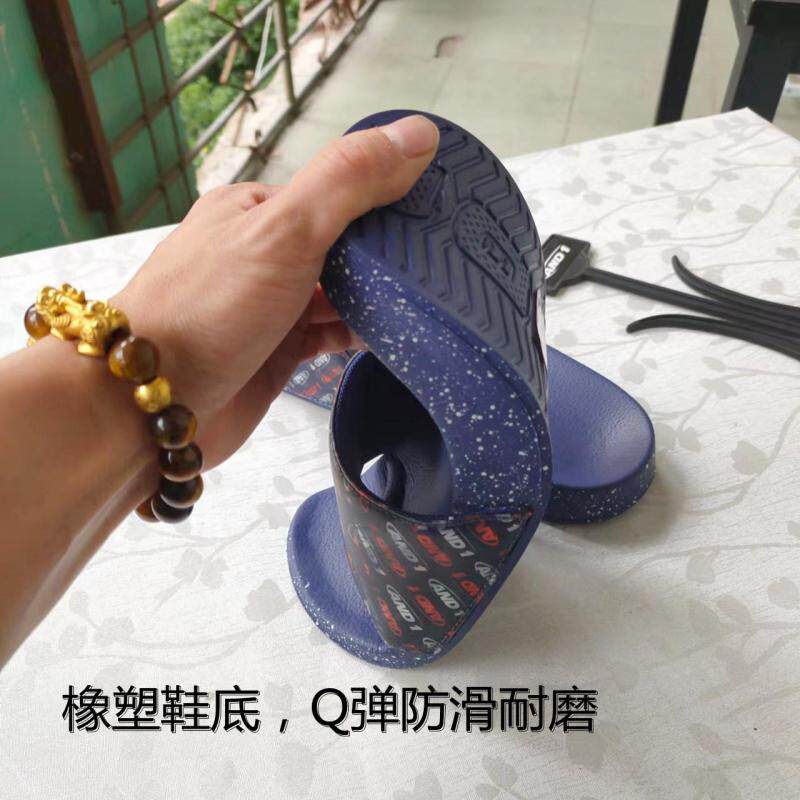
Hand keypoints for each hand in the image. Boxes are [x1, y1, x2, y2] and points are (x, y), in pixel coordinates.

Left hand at [113, 114, 438, 468]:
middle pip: (343, 244)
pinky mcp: (278, 352)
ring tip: (431, 299)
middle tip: (444, 262)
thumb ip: (349, 181)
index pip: (338, 190)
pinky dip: (360, 333)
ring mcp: (271, 306)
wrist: (148, 406)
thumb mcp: (285, 229)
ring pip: (340, 293)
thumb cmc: (209, 308)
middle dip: (387, 253)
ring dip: (378, 297)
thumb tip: (417, 134)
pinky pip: (331, 335)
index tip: (440, 211)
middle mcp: (264, 254)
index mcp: (258, 209)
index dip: (389, 197)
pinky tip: (392, 334)